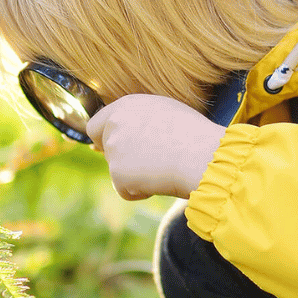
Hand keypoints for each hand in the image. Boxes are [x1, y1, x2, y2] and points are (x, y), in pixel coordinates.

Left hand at [86, 95, 224, 200]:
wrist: (201, 155)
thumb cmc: (193, 134)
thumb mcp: (164, 113)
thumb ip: (139, 120)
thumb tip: (125, 134)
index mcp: (126, 106)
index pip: (97, 125)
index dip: (103, 138)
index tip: (113, 149)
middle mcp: (115, 124)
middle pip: (106, 150)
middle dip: (123, 159)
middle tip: (150, 164)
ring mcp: (114, 150)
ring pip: (118, 172)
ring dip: (136, 176)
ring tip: (164, 168)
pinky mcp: (118, 174)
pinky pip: (126, 191)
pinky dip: (141, 191)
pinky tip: (161, 181)